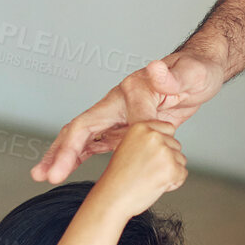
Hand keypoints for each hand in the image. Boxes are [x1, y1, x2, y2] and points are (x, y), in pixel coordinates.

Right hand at [32, 52, 224, 184]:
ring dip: (66, 156)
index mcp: (124, 95)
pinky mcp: (130, 127)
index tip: (57, 170)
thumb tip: (154, 69)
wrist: (204, 72)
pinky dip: (85, 155)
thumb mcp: (188, 75)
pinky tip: (72, 169)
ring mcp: (122, 116)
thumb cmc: (196, 70)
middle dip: (58, 154)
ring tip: (46, 175)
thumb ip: (170, 78)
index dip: (70, 148)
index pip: (89, 124)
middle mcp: (117, 105)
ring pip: (86, 138)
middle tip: (41, 176)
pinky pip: (102, 143)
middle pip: (79, 130)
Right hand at [90, 122, 187, 217]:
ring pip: (181, 160)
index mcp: (141, 127)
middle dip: (167, 160)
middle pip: (176, 145)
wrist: (112, 197)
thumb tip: (167, 140)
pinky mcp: (171, 168)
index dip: (164, 145)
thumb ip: (147, 140)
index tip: (153, 156)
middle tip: (148, 171)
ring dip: (170, 172)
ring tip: (150, 178)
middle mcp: (153, 136)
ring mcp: (163, 152)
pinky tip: (156, 185)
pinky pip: (182, 174)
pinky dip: (173, 183)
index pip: (169, 129)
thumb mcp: (129, 147)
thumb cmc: (119, 177)